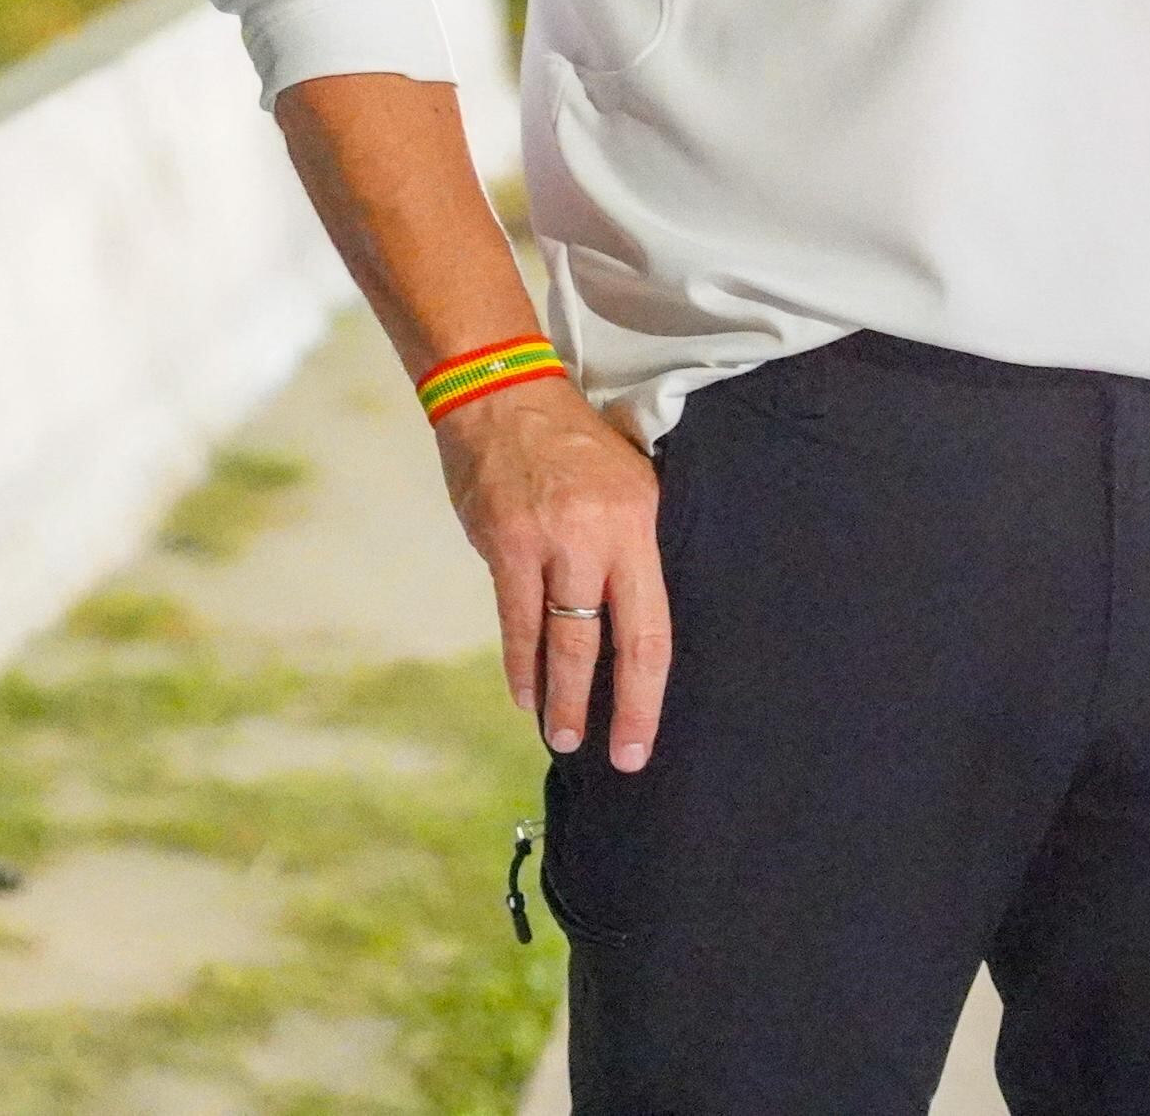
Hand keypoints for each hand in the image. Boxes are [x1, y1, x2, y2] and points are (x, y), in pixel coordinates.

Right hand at [436, 376, 673, 767]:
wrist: (500, 392)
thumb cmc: (573, 441)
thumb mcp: (630, 483)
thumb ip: (633, 547)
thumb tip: (631, 616)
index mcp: (637, 526)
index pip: (650, 629)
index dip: (646, 694)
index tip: (640, 741)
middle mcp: (594, 539)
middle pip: (606, 645)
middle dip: (606, 710)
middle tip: (610, 757)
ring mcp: (544, 542)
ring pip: (555, 639)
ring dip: (555, 695)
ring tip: (559, 734)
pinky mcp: (500, 542)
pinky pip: (513, 617)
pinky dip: (518, 660)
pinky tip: (523, 691)